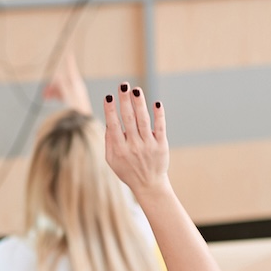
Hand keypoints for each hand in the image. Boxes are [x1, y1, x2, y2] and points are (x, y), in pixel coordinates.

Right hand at [43, 50, 91, 113]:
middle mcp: (77, 88)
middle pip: (64, 80)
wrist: (82, 121)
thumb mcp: (68, 96)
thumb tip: (57, 75)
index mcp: (76, 85)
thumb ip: (62, 86)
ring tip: (46, 97)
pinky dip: (57, 94)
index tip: (69, 54)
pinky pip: (64, 93)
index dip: (69, 62)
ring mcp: (75, 94)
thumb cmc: (76, 109)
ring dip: (54, 90)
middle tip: (45, 92)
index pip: (71, 70)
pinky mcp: (74, 101)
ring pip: (63, 87)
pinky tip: (52, 99)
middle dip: (54, 84)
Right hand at [102, 83, 168, 199]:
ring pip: (144, 120)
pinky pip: (160, 127)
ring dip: (139, 103)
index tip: (109, 96)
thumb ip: (109, 141)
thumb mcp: (112, 160)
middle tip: (123, 85)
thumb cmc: (127, 170)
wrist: (149, 185)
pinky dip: (159, 115)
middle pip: (129, 119)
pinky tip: (156, 103)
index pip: (114, 126)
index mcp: (119, 149)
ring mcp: (149, 145)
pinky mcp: (161, 145)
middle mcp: (134, 146)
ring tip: (136, 90)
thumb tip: (109, 121)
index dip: (110, 110)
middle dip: (125, 101)